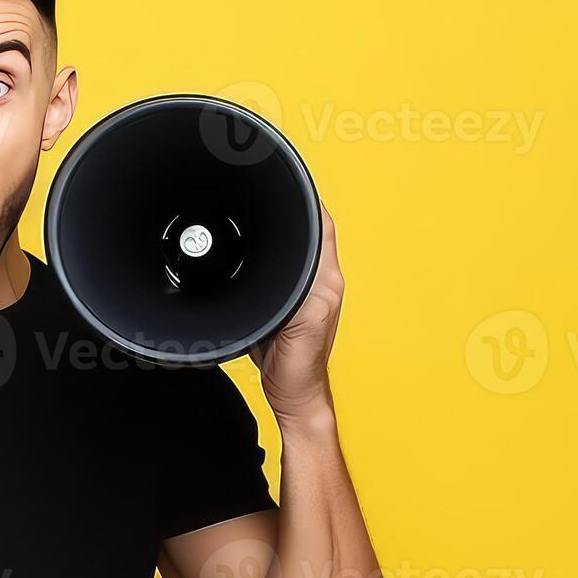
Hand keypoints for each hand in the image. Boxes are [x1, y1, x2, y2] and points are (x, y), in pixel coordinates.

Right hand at [250, 202, 342, 425]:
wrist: (292, 395)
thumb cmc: (297, 369)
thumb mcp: (299, 329)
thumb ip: (303, 300)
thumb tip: (298, 277)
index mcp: (325, 281)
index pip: (323, 225)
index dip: (307, 200)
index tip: (288, 182)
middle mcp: (320, 281)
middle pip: (310, 229)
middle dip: (290, 207)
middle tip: (266, 189)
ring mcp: (305, 291)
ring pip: (295, 246)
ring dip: (279, 229)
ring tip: (257, 212)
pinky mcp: (289, 302)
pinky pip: (282, 266)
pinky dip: (267, 253)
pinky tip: (251, 252)